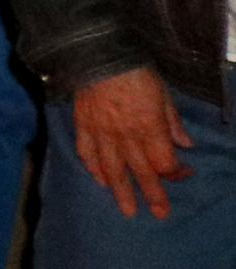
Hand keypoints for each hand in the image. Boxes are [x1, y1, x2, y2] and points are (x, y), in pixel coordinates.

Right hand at [70, 67, 190, 220]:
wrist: (97, 54)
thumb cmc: (135, 72)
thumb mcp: (163, 94)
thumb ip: (173, 122)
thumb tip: (186, 145)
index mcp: (149, 127)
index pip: (164, 161)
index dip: (176, 172)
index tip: (183, 173)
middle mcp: (125, 136)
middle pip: (141, 172)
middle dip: (152, 194)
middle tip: (159, 214)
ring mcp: (101, 133)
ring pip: (112, 169)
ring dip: (121, 191)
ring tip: (127, 210)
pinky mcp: (82, 125)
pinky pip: (86, 152)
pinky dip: (92, 168)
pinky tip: (98, 180)